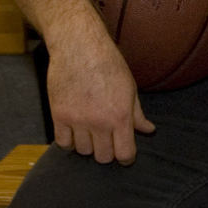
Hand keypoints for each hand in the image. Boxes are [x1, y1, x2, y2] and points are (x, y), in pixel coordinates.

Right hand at [46, 13, 152, 163]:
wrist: (79, 48)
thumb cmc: (109, 66)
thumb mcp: (130, 89)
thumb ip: (137, 114)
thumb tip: (149, 130)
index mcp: (120, 117)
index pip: (124, 154)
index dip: (126, 158)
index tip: (125, 155)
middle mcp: (99, 123)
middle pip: (103, 157)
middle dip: (108, 153)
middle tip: (108, 142)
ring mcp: (77, 120)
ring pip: (83, 151)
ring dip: (88, 146)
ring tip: (91, 134)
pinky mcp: (58, 115)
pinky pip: (63, 143)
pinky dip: (69, 142)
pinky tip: (75, 133)